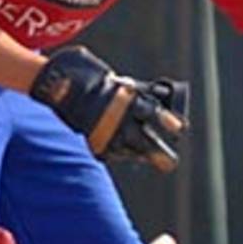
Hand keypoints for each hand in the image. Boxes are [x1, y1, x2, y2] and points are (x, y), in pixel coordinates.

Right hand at [29, 46, 188, 171]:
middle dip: (158, 154)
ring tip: (158, 161)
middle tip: (172, 163)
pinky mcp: (94, 142)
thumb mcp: (120, 81)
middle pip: (144, 142)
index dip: (167, 120)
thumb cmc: (96, 80)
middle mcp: (119, 119)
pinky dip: (124, 154)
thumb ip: (139, 93)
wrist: (61, 86)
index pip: (153, 112)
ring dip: (143, 156)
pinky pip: (113, 153)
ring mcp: (106, 133)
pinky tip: (133, 155)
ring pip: (130, 151)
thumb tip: (163, 101)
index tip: (181, 129)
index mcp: (128, 99)